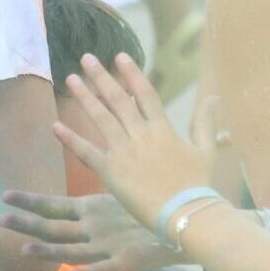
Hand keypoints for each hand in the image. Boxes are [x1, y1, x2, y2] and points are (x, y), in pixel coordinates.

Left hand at [0, 188, 181, 270]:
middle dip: (27, 223)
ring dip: (48, 250)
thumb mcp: (114, 200)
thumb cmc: (146, 208)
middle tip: (0, 220)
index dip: (29, 201)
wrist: (187, 221)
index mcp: (92, 207)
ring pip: (72, 249)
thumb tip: (67, 208)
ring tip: (22, 250)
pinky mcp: (126, 261)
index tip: (4, 197)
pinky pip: (102, 270)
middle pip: (55, 226)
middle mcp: (95, 225)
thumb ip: (89, 208)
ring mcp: (109, 244)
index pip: (53, 204)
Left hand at [51, 55, 216, 226]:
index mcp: (163, 129)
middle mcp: (141, 135)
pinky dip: (70, 139)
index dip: (131, 73)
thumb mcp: (206, 150)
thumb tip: (214, 97)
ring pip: (101, 118)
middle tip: (86, 58)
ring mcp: (125, 152)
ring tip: (70, 79)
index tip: (119, 56)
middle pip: (117, 99)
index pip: (145, 93)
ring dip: (84, 97)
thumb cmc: (199, 185)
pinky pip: (87, 151)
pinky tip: (56, 126)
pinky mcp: (111, 172)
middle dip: (101, 76)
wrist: (188, 214)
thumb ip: (205, 123)